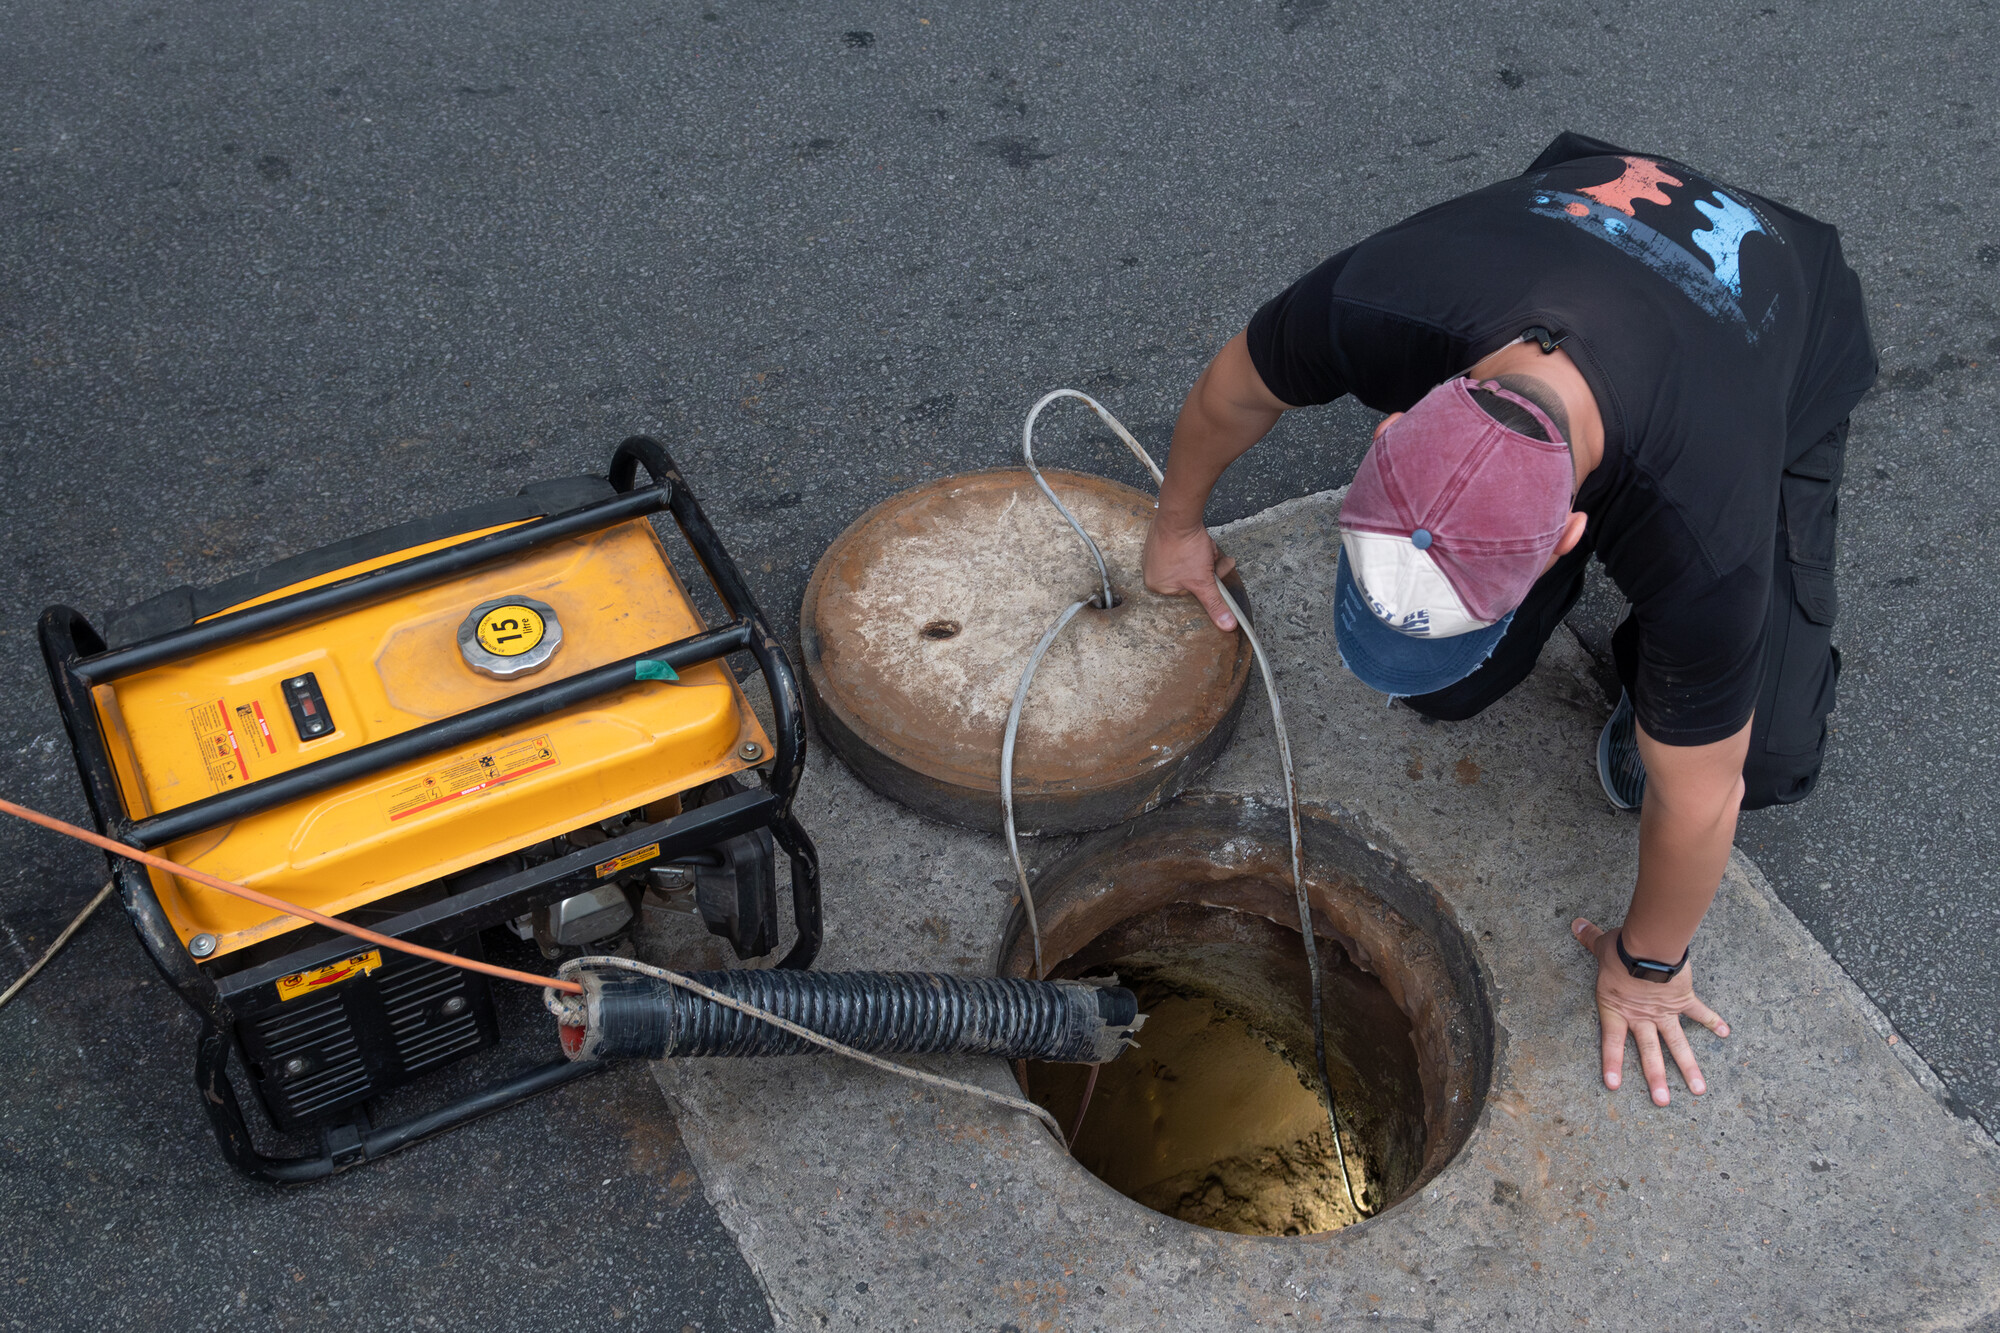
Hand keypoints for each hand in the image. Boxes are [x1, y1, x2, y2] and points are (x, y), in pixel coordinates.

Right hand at [1142, 517, 1237, 631]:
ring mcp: (1154, 555)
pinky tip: (1195, 538)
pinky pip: (1182, 548)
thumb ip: (1215, 604)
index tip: (1212, 570)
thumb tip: (1226, 625)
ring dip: (1203, 554)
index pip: (1191, 590)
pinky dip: (1193, 544)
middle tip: (1209, 556)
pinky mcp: (1160, 540)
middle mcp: (1152, 572)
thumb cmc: (1185, 546)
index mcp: (1158, 586)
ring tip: (1203, 546)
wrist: (1179, 515)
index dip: (1206, 579)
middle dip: (1206, 566)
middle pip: (1191, 576)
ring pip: (1190, 562)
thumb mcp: (1204, 581)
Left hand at [1570, 918, 1728, 1104]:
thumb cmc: (1624, 948)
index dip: (1612, 1064)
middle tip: (1662, 1103)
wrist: (1651, 947)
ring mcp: (1665, 1012)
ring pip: (1678, 1045)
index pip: (1611, 1042)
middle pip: (1649, 1053)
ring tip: (1698, 1091)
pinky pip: (1700, 1013)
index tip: (1614, 1087)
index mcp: (1618, 1009)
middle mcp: (1642, 1016)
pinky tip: (1726, 1033)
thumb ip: (1589, 939)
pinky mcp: (1684, 1000)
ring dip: (1688, 1068)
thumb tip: (1574, 924)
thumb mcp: (1602, 946)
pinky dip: (1714, 1021)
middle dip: (1656, 1079)